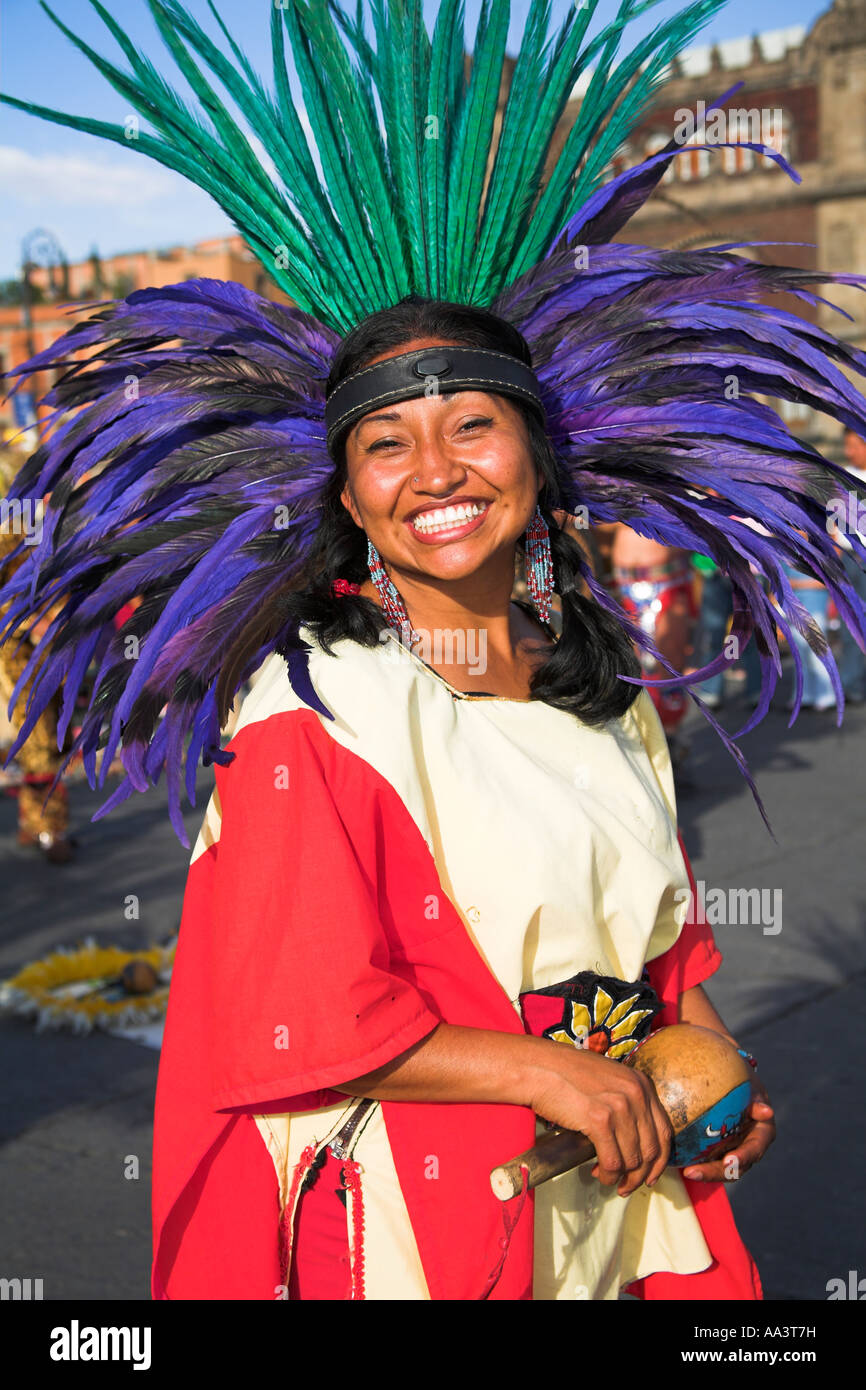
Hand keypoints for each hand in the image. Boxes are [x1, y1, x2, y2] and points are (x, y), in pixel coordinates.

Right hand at [531, 1046, 672, 1197]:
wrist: (540, 1067)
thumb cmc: (568, 1073)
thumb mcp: (610, 1079)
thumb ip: (627, 1100)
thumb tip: (635, 1136)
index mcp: (642, 1084)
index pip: (664, 1132)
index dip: (660, 1161)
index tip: (650, 1175)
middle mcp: (636, 1094)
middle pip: (651, 1149)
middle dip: (640, 1175)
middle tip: (628, 1186)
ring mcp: (619, 1106)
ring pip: (632, 1159)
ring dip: (621, 1177)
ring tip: (608, 1179)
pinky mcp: (600, 1120)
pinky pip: (612, 1161)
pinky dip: (607, 1174)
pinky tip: (599, 1174)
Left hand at [682, 1079, 775, 1183]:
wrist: (732, 1078)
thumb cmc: (741, 1077)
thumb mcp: (749, 1082)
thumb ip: (755, 1096)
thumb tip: (766, 1111)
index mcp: (763, 1131)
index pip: (756, 1148)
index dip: (743, 1157)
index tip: (728, 1161)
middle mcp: (751, 1145)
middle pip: (737, 1166)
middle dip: (716, 1172)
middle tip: (693, 1172)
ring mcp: (736, 1150)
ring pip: (723, 1170)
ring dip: (705, 1173)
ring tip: (687, 1172)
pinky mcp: (720, 1149)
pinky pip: (709, 1160)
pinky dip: (697, 1163)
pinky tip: (678, 1163)